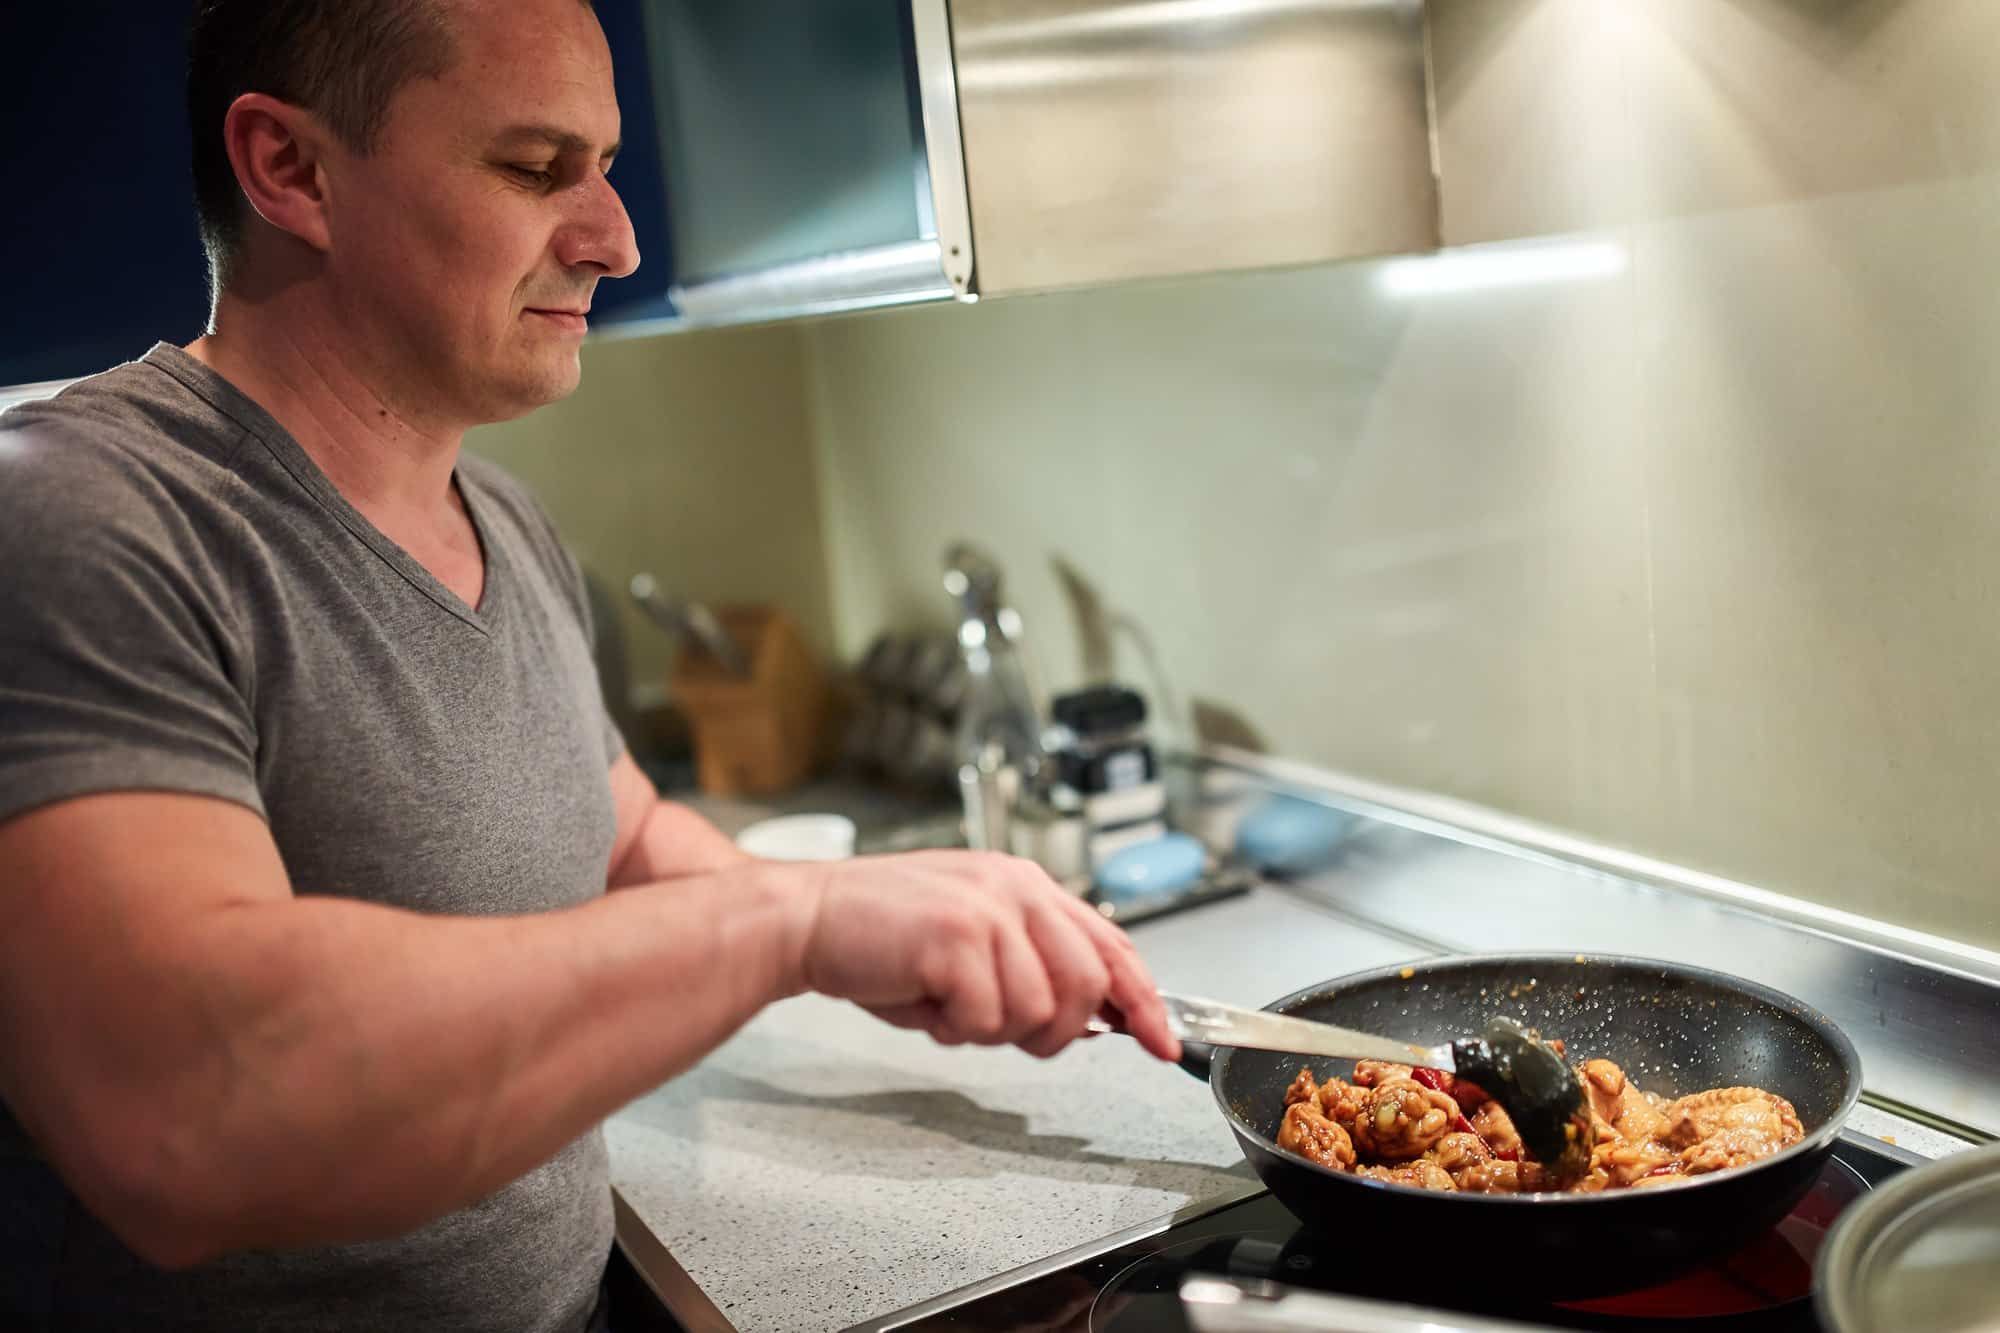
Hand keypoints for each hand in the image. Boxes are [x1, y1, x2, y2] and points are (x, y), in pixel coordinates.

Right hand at [791, 850, 1179, 1061]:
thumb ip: (1031, 964)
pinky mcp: (956, 938)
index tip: (1165, 1042)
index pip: (1111, 945)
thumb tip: (1093, 1017)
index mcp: (1026, 884)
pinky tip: (921, 1000)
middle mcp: (1016, 890)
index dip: (1145, 1000)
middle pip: (1086, 988)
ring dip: (987, 1029)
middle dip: (1052, 1031)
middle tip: (996, 1028)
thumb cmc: (881, 937)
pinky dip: (950, 1028)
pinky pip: (984, 1019)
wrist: (805, 918)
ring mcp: (988, 911)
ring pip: (1035, 1012)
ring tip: (943, 1003)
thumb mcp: (971, 938)